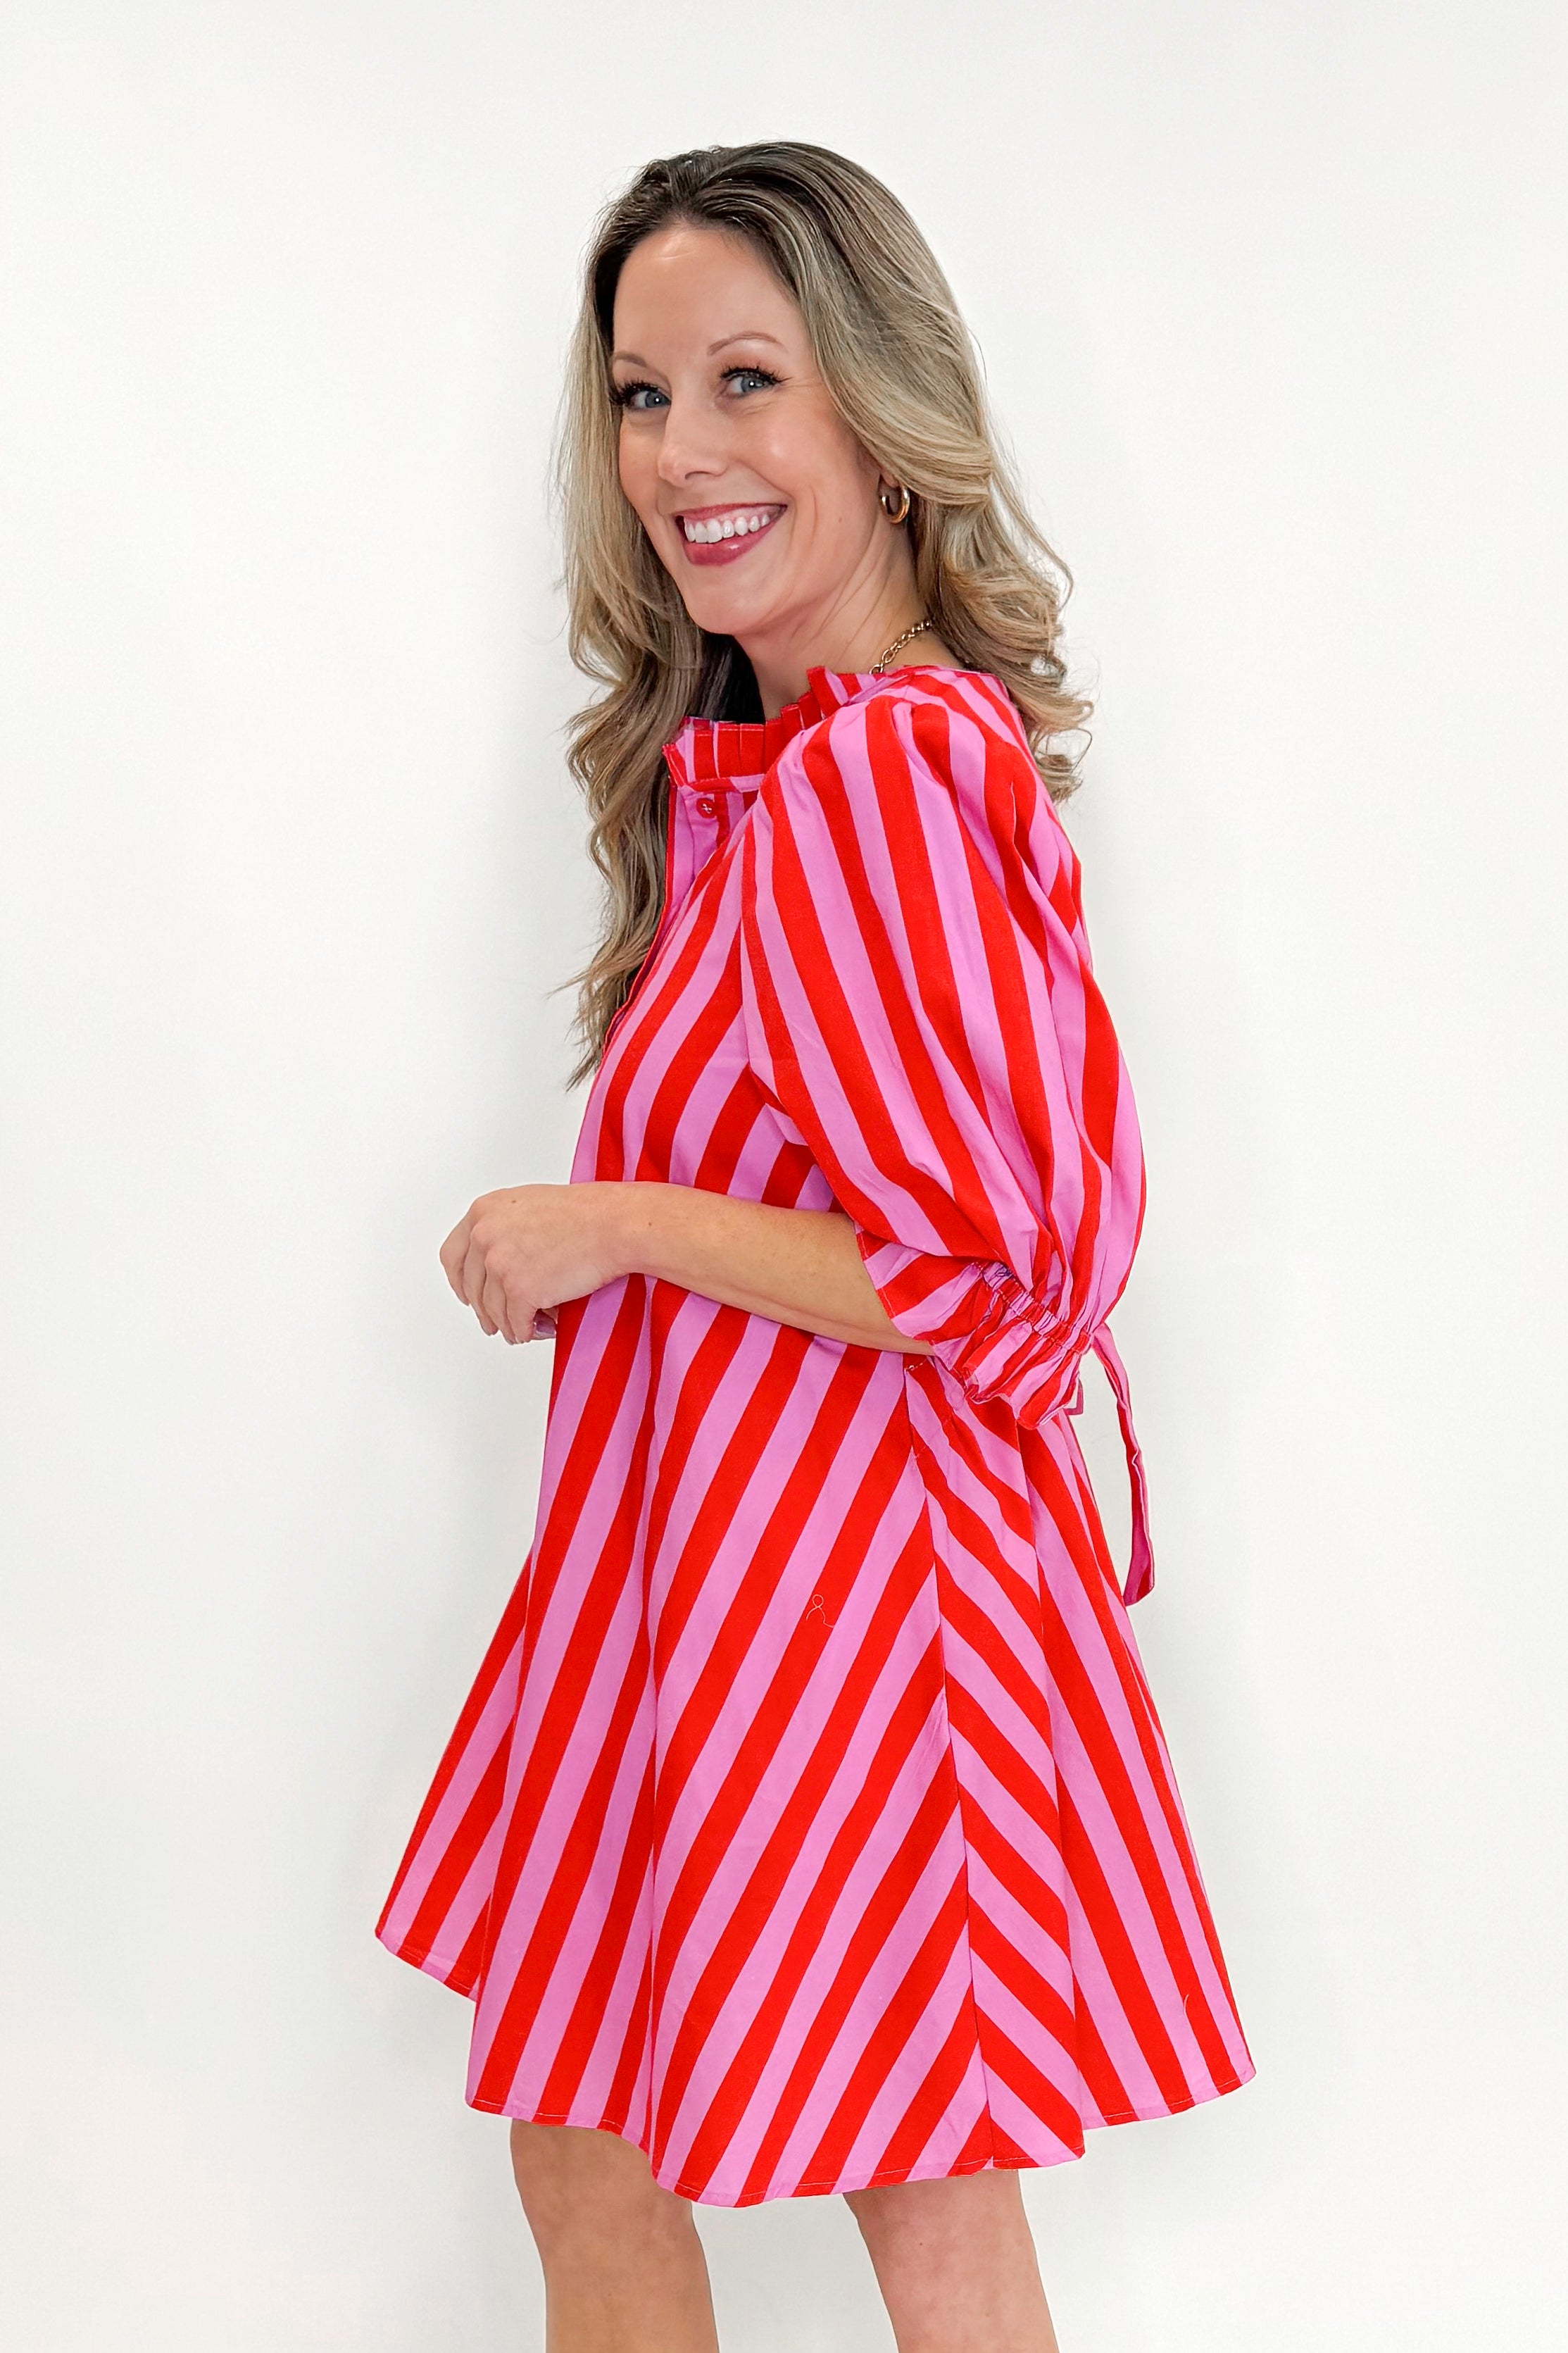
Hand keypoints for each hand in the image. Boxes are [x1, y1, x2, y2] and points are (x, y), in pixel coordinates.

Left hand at [439, 1183, 628, 1343]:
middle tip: (495, 1321)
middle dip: (484, 1309)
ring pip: (493, 1311)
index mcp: (484, 1212)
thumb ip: (504, 1227)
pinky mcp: (520, 1291)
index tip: (468, 1293)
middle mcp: (485, 1236)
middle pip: (471, 1287)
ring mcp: (500, 1264)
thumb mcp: (529, 1205)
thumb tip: (496, 1261)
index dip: (460, 1281)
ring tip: (525, 1327)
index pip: (452, 1255)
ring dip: (508, 1324)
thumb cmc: (586, 1213)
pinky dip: (526, 1332)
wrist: (613, 1224)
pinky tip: (539, 1330)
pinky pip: (515, 1324)